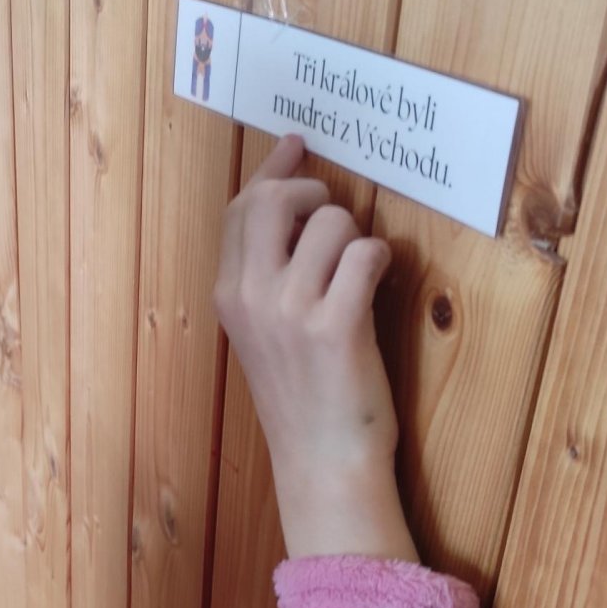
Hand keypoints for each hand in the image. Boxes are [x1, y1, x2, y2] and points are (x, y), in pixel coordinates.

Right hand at [214, 133, 400, 484]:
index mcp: (227, 296)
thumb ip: (266, 277)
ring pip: (329, 221)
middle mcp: (250, 297)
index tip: (296, 145)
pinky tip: (378, 280)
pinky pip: (364, 253)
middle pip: (272, 199)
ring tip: (359, 269)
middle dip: (311, 191)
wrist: (321, 462)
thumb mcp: (263, 335)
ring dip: (355, 234)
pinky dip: (379, 257)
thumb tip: (291, 211)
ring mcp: (289, 311)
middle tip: (333, 214)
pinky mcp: (335, 326)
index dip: (272, 170)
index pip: (239, 209)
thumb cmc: (301, 399)